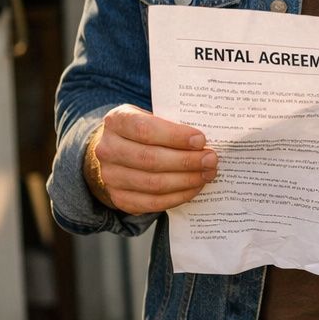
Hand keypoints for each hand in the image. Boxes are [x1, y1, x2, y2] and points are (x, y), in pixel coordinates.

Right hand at [85, 104, 215, 213]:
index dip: (175, 136)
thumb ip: (173, 123)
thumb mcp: (153, 116)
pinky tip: (194, 187)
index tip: (201, 140)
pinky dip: (178, 196)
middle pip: (150, 159)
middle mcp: (107, 149)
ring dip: (186, 180)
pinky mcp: (119, 197)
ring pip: (152, 183)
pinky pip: (152, 202)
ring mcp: (110, 176)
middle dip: (186, 161)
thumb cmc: (145, 130)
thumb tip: (205, 139)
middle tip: (210, 160)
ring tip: (207, 173)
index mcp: (117, 121)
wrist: (119, 151)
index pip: (145, 129)